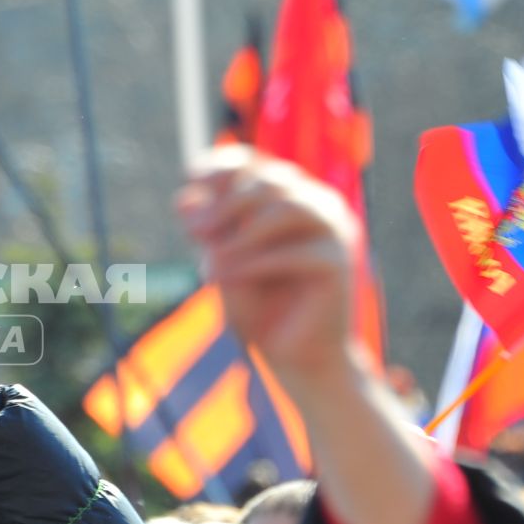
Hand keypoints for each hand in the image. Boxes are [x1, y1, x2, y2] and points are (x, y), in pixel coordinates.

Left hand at [182, 151, 431, 523]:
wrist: (296, 360)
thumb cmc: (259, 308)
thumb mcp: (221, 262)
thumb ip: (207, 231)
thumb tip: (183, 200)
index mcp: (288, 197)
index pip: (253, 162)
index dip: (219, 167)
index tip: (190, 181)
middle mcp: (317, 206)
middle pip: (269, 180)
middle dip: (225, 202)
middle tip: (194, 233)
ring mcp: (334, 232)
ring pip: (286, 207)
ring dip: (241, 230)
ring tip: (210, 260)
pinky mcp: (340, 265)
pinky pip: (295, 253)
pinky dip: (254, 263)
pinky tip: (224, 276)